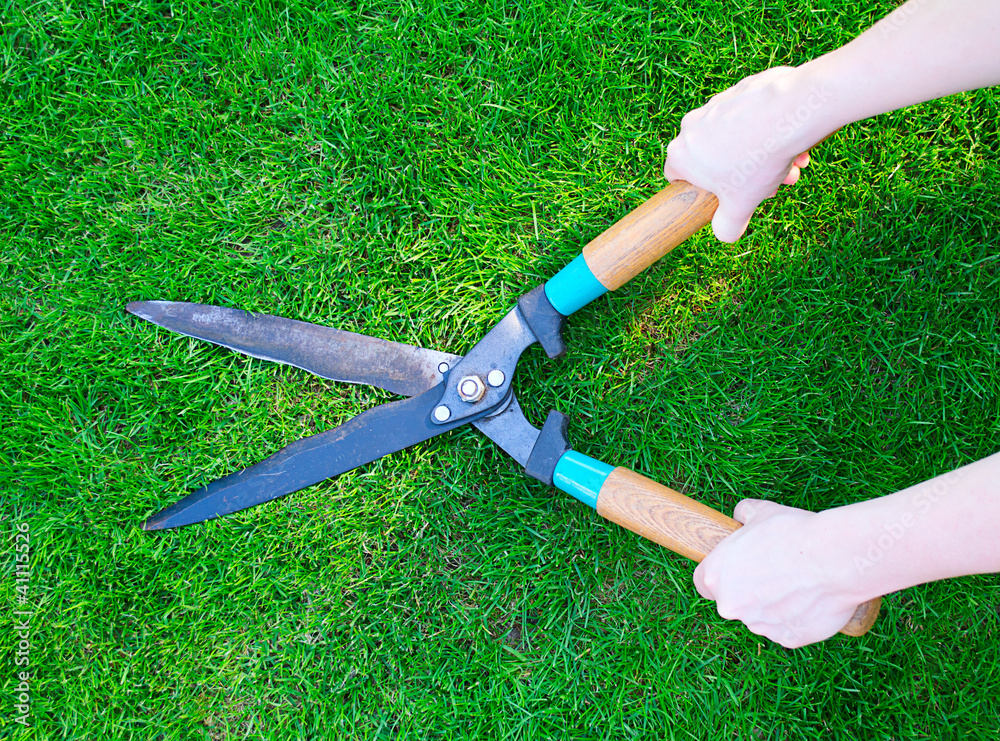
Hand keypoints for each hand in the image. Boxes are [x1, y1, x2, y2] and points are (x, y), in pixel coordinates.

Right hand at [664, 66, 828, 242]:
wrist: (789, 112)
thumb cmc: (756, 161)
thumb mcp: (740, 207)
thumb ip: (727, 225)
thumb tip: (725, 233)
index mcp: (681, 153)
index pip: (675, 175)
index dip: (699, 189)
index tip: (721, 195)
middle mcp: (693, 125)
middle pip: (714, 158)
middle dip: (744, 175)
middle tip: (771, 185)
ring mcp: (718, 102)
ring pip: (736, 137)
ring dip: (760, 155)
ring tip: (790, 165)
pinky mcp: (744, 87)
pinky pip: (753, 115)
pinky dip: (770, 128)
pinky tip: (792, 139)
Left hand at [693, 499, 861, 647]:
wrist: (832, 558)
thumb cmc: (792, 534)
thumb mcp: (759, 512)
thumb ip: (743, 515)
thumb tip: (740, 516)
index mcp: (715, 576)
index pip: (703, 582)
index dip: (719, 574)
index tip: (734, 568)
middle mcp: (731, 606)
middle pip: (733, 601)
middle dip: (750, 589)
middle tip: (775, 570)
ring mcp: (759, 626)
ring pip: (761, 616)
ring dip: (774, 604)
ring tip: (799, 582)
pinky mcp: (788, 640)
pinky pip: (788, 629)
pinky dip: (797, 617)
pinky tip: (811, 598)